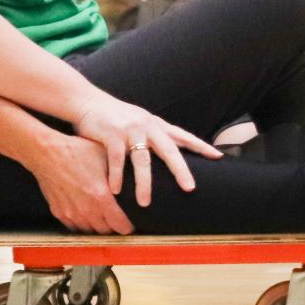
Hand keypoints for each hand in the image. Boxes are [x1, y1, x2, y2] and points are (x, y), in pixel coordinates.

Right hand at [32, 135, 134, 233]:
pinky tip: (84, 215)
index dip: (127, 227)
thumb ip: (118, 169)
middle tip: (116, 220)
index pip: (120, 225)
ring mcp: (71, 213)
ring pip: (89, 230)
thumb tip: (133, 172)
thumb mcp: (103, 156)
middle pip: (106, 231)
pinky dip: (81, 224)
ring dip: (97, 226)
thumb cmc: (75, 151)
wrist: (46, 152)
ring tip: (101, 218)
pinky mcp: (59, 212)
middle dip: (113, 227)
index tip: (129, 225)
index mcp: (101, 198)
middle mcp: (86, 210)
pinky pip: (74, 226)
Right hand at [72, 93, 219, 207]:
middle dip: (180, 169)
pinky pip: (116, 159)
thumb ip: (155, 135)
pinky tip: (116, 190)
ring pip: (142, 159)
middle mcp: (146, 125)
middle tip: (189, 188)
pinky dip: (117, 176)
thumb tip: (174, 151)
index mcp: (155, 124)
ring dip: (144, 183)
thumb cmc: (114, 116)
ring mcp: (129, 129)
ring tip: (145, 202)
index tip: (218, 156)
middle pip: (168, 150)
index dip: (200, 146)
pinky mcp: (111, 134)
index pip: (182, 135)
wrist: (86, 101)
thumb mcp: (139, 121)